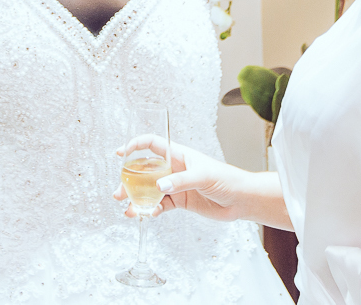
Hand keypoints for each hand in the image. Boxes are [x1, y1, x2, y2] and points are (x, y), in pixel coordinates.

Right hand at [112, 135, 247, 222]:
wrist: (241, 200)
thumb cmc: (227, 179)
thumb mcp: (203, 176)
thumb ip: (181, 181)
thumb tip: (158, 187)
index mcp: (179, 155)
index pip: (152, 144)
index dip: (135, 145)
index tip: (120, 152)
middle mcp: (174, 169)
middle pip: (145, 170)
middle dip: (129, 180)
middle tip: (119, 191)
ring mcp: (176, 185)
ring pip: (150, 190)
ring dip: (137, 198)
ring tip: (127, 208)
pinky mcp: (180, 201)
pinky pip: (160, 204)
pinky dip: (151, 210)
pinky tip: (146, 215)